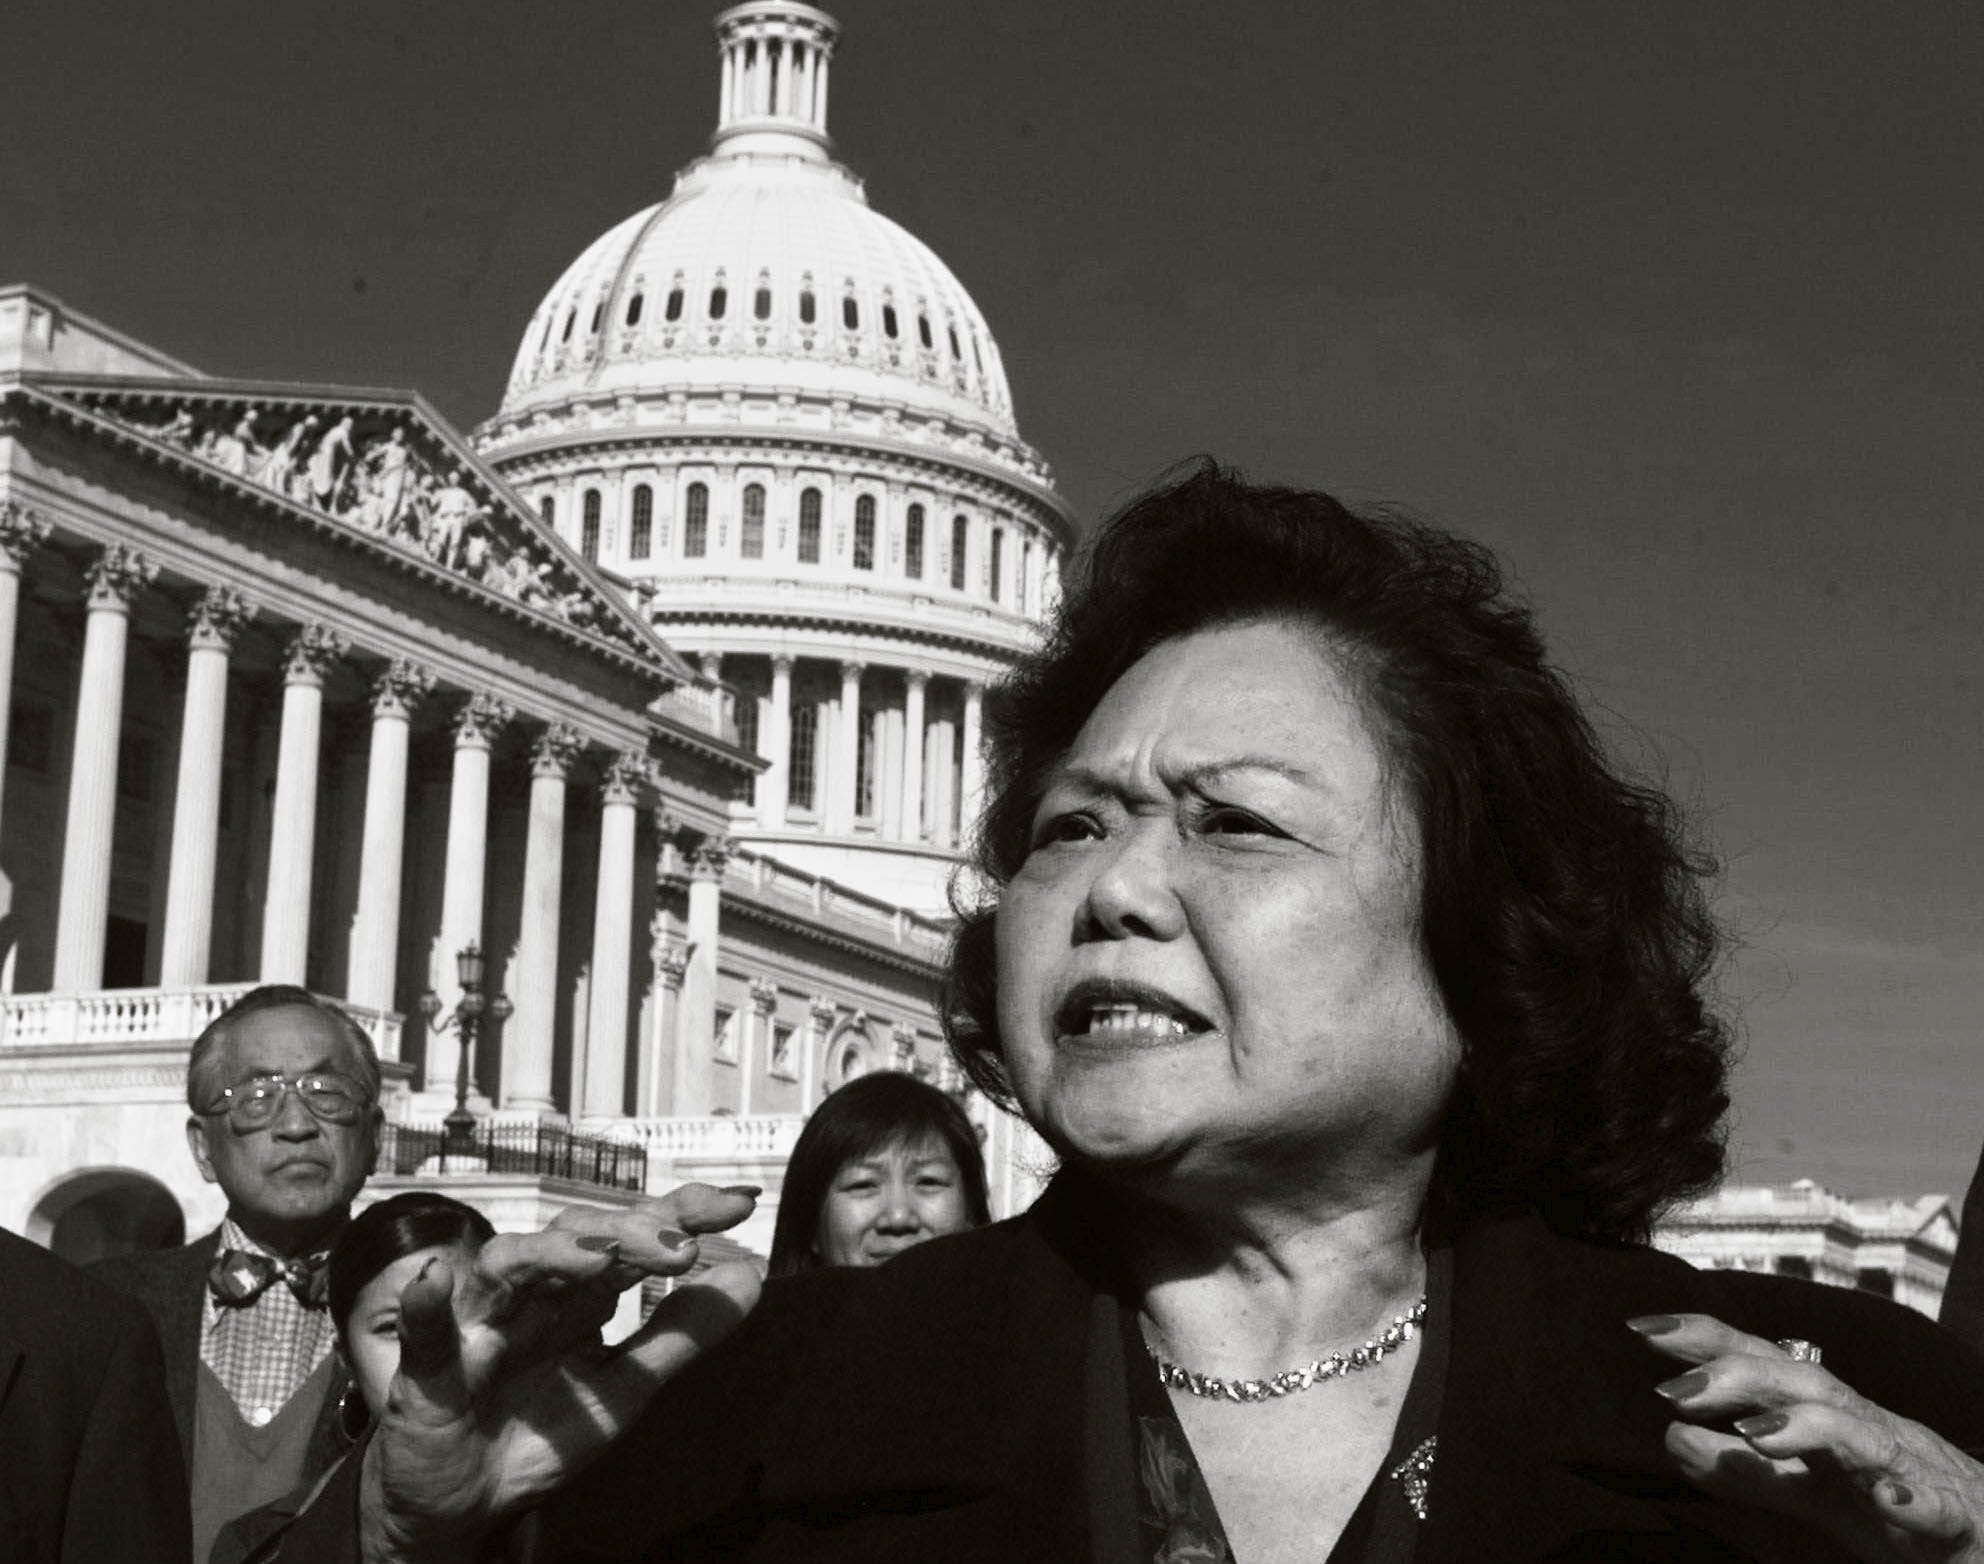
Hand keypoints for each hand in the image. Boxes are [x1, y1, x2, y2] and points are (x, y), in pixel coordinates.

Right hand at [360, 1183, 762, 1563]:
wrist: (465, 1507)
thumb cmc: (540, 1435)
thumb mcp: (624, 1390)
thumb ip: (681, 1334)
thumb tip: (751, 1276)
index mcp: (581, 1295)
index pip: (633, 1236)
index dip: (681, 1213)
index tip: (738, 1204)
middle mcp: (532, 1294)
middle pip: (578, 1236)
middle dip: (631, 1233)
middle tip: (682, 1246)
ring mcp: (478, 1324)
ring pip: (509, 1264)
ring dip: (552, 1252)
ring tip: (598, 1254)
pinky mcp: (424, 1370)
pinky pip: (422, 1332)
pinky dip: (424, 1306)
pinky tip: (434, 1281)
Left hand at [1632, 1311, 1983, 1561]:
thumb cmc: (1891, 1505)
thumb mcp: (1809, 1492)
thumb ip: (1744, 1472)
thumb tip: (1671, 1436)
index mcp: (1825, 1416)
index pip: (1759, 1362)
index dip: (1704, 1339)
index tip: (1640, 1328)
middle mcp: (1865, 1427)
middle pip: (1803, 1382)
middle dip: (1739, 1375)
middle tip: (1672, 1388)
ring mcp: (1911, 1467)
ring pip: (1863, 1433)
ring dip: (1809, 1427)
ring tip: (1755, 1435)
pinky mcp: (1954, 1518)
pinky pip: (1934, 1505)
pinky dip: (1910, 1497)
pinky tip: (1886, 1496)